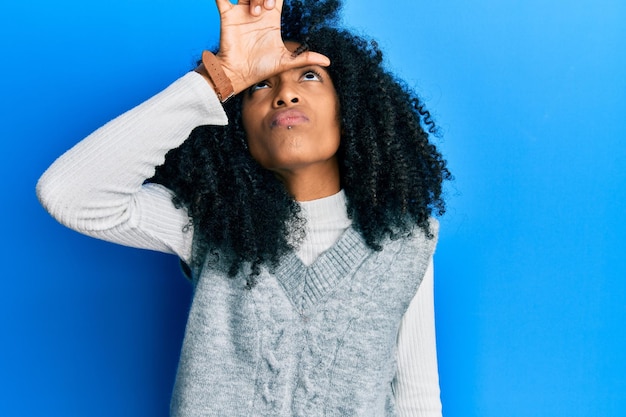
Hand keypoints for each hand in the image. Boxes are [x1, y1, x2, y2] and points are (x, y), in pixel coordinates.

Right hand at [212, 0, 329, 94]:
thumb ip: (305, 57)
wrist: (239, 75)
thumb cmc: (260, 68)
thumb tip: (328, 61)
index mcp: (271, 19)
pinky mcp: (228, 15)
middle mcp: (257, 12)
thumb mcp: (285, 61)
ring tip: (256, 12)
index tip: (276, 5)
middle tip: (269, 9)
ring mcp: (242, 12)